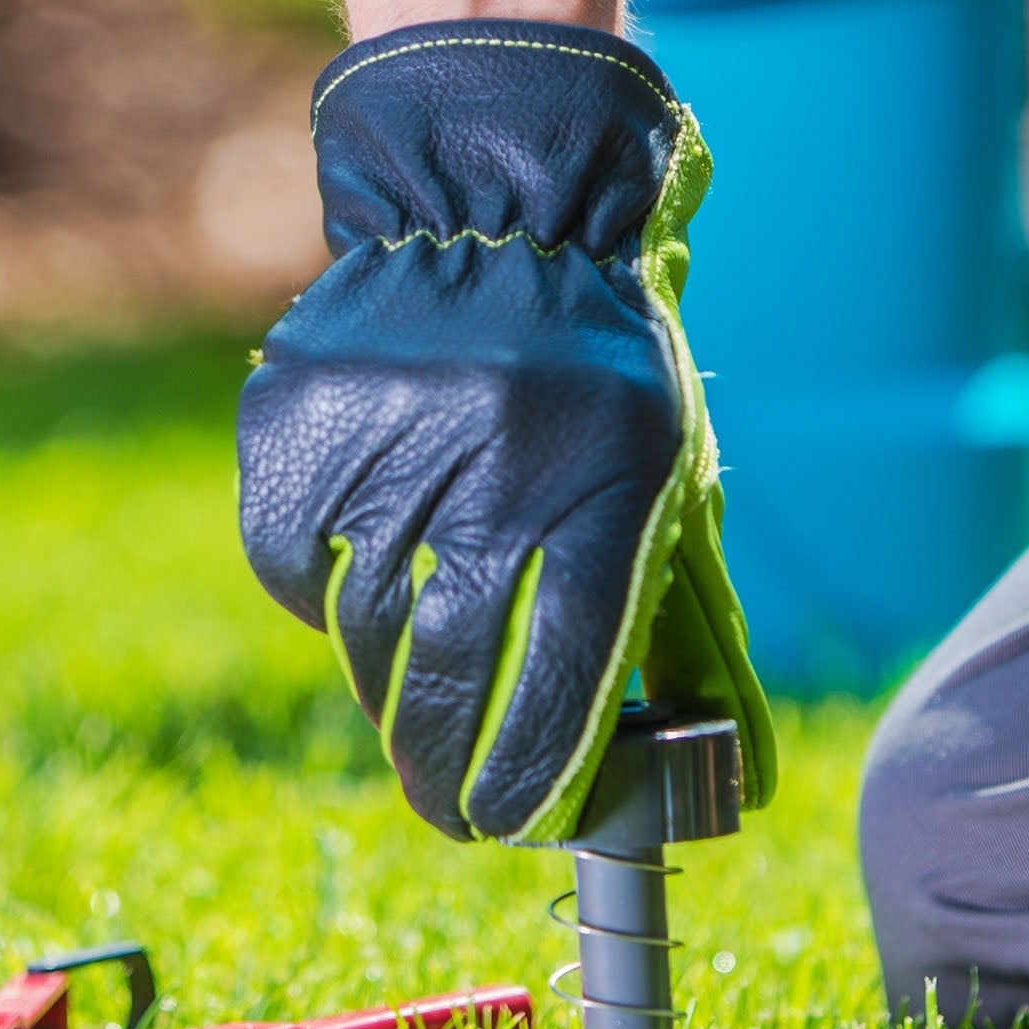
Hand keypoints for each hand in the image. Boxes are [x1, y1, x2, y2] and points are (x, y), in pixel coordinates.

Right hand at [237, 20, 777, 841]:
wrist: (503, 201)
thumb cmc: (606, 366)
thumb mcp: (671, 472)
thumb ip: (685, 620)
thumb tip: (731, 778)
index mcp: (609, 477)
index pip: (563, 671)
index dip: (536, 774)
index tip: (516, 827)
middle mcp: (498, 460)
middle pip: (450, 674)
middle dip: (447, 772)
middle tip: (452, 816)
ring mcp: (388, 438)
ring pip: (366, 631)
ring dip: (387, 690)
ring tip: (413, 705)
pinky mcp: (299, 422)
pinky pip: (296, 567)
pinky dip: (324, 601)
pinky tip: (360, 593)